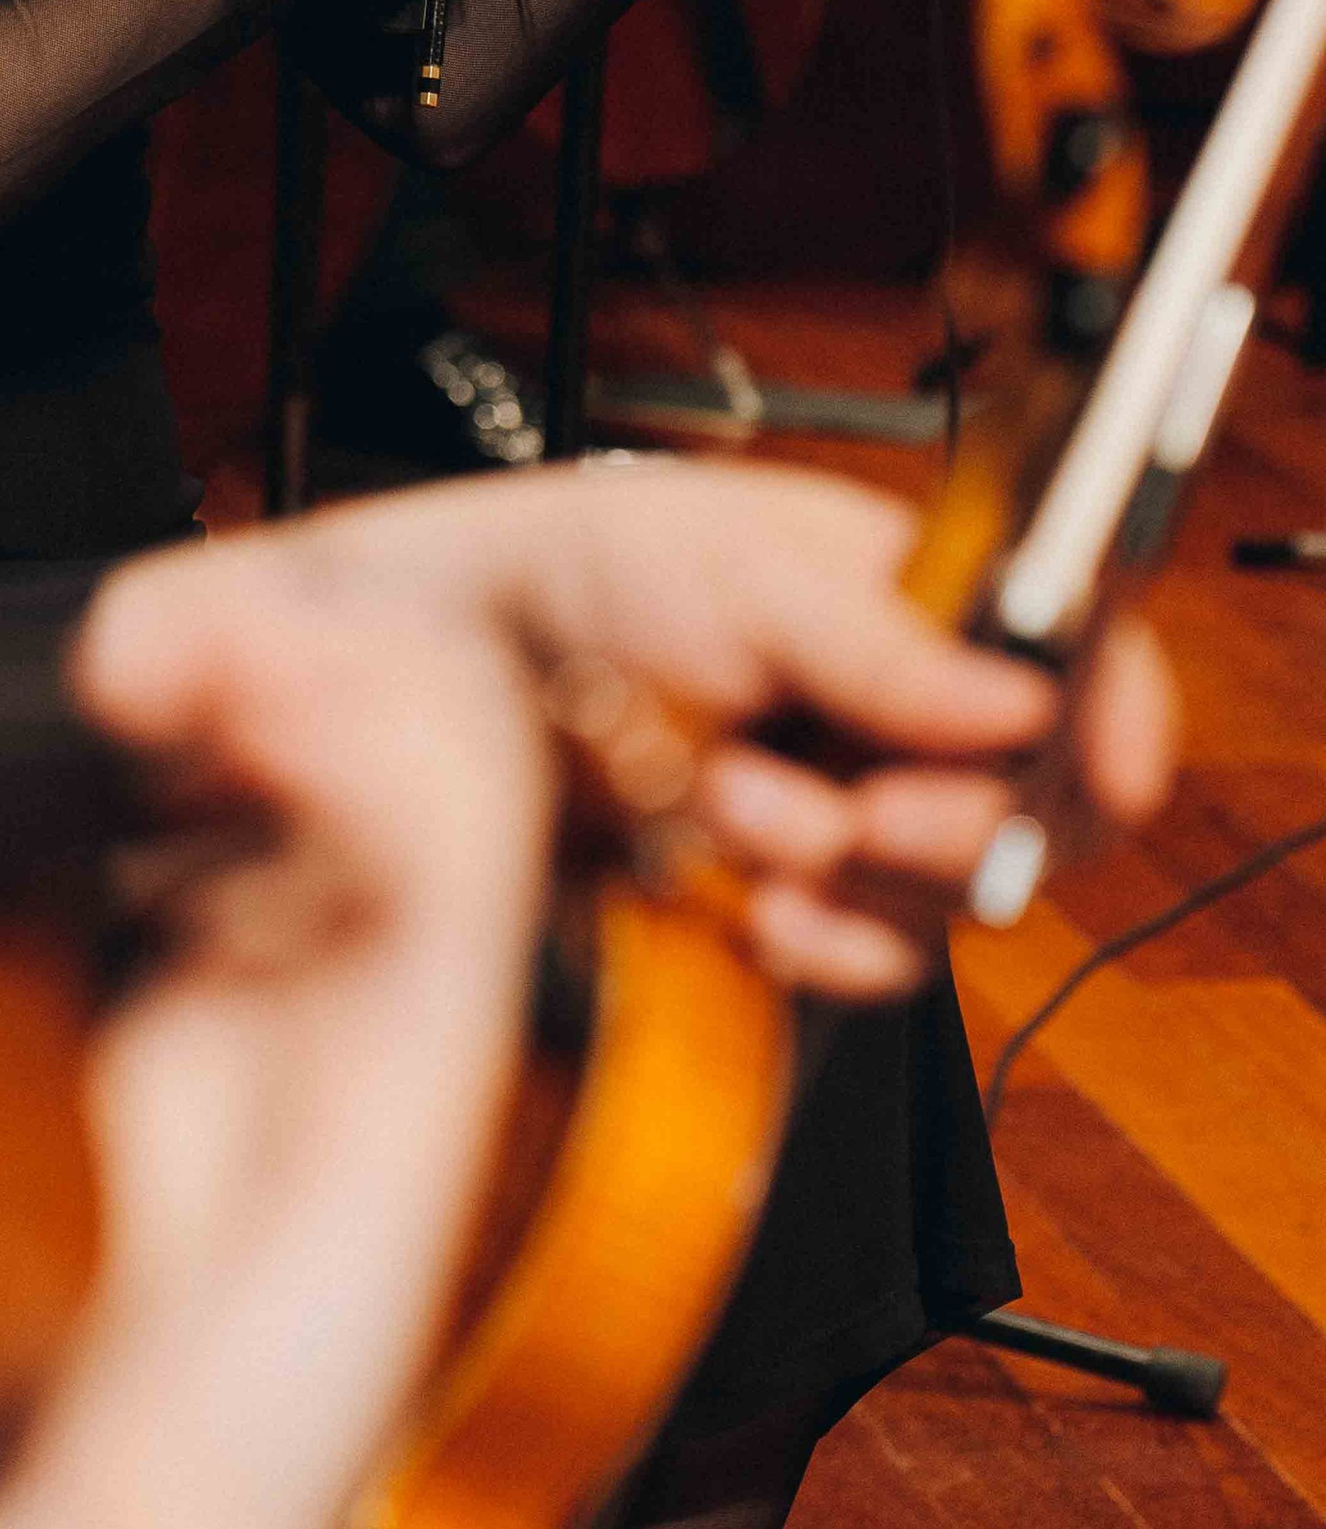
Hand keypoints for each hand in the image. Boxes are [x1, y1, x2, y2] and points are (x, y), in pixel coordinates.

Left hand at [190, 461, 1178, 998]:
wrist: (415, 673)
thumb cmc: (561, 569)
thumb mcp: (728, 569)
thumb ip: (879, 640)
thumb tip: (1023, 701)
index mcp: (903, 593)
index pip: (1067, 653)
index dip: (1109, 714)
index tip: (1111, 773)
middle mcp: (884, 703)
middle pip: (1024, 797)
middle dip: (942, 811)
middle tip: (850, 797)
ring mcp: (833, 803)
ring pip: (941, 890)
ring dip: (845, 865)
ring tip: (730, 809)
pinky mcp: (770, 896)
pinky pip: (861, 959)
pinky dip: (820, 948)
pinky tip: (748, 912)